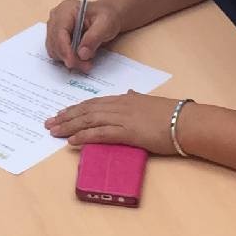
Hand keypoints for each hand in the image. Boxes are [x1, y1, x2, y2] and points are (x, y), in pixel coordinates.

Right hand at [44, 0, 123, 71]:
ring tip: (86, 62)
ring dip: (68, 60)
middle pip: (54, 43)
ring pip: (54, 50)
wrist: (108, 17)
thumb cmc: (107, 16)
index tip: (73, 62)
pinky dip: (67, 58)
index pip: (59, 32)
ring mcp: (54, 28)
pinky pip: (57, 52)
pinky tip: (80, 58)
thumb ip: (94, 38)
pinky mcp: (56, 37)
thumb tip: (82, 54)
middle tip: (86, 65)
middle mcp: (56, 18)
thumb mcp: (106, 24)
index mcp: (66, 10)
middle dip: (69, 57)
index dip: (64, 49)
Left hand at [45, 92, 175, 151]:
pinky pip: (100, 134)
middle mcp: (120, 106)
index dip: (76, 108)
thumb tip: (130, 94)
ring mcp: (122, 118)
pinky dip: (84, 137)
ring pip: (89, 120)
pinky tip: (72, 141)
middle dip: (66, 117)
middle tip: (49, 123)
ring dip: (69, 126)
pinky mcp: (127, 132)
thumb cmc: (172, 114)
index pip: (94, 103)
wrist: (186, 122)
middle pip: (86, 110)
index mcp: (125, 99)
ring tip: (54, 131)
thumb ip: (137, 98)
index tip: (62, 113)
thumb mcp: (151, 102)